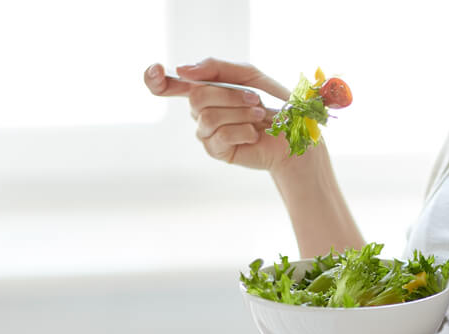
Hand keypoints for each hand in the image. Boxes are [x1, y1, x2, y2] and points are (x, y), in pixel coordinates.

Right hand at [143, 58, 296, 170]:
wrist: (293, 135)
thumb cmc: (273, 104)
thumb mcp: (249, 75)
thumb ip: (216, 68)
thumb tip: (182, 70)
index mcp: (206, 89)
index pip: (170, 85)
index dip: (155, 80)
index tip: (155, 70)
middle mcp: (201, 111)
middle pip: (196, 98)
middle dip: (230, 96)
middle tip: (255, 100)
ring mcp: (206, 132)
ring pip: (208, 117)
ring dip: (240, 114)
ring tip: (259, 117)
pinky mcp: (216, 151)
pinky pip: (219, 136)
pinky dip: (242, 131)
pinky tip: (253, 134)